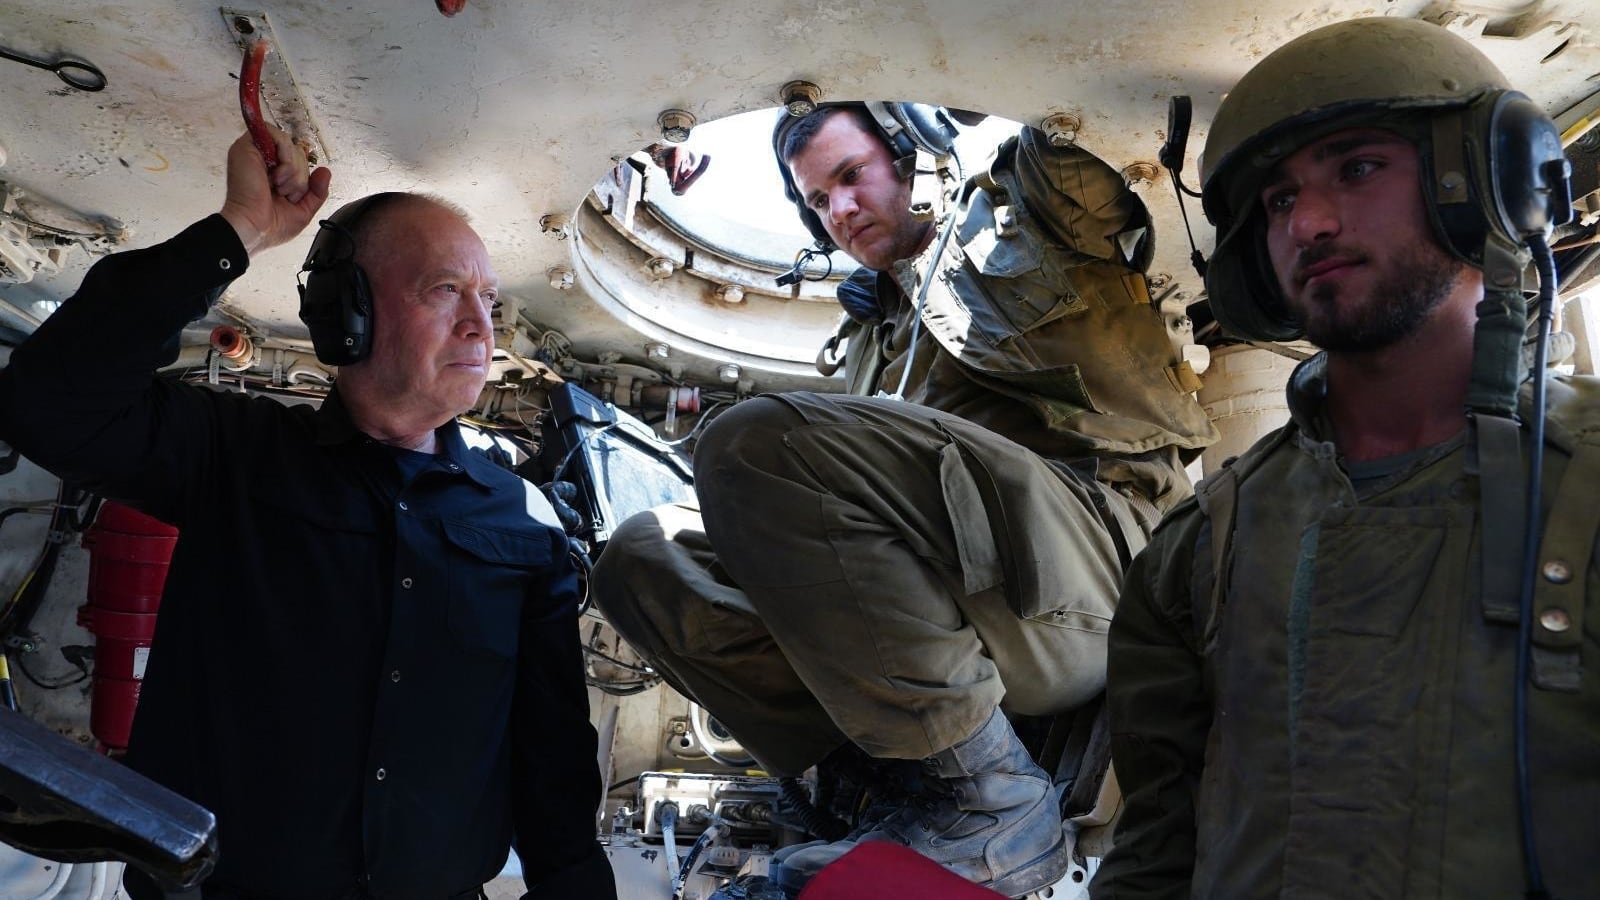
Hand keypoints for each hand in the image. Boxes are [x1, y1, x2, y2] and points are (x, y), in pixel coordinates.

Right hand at [218, 126, 331, 256]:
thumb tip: (325, 171)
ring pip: (290, 145)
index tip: (293, 196)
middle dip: (300, 176)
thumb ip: (316, 191)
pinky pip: (279, 136)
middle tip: (285, 193)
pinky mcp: (247, 146)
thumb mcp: (303, 210)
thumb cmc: (270, 225)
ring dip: (293, 171)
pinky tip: (278, 177)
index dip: (303, 176)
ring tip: (279, 187)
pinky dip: (287, 158)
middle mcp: (262, 160)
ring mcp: (254, 152)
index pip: (298, 160)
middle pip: (297, 152)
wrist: (253, 229)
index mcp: (272, 172)